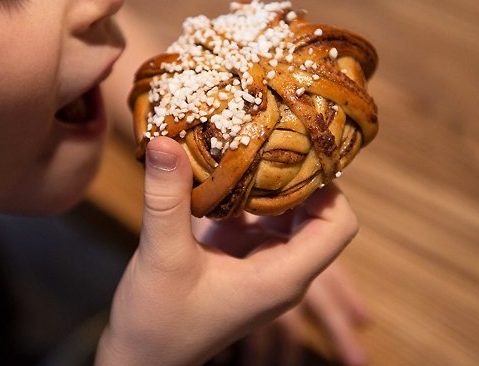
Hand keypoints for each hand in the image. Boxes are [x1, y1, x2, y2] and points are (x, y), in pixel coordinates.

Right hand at [96, 137, 358, 365]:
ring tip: (248, 143)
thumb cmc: (157, 320)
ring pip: (286, 212)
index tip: (298, 150)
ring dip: (270, 180)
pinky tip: (221, 170)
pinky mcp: (241, 258)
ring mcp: (262, 264)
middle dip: (298, 174)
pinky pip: (257, 217)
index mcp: (283, 276)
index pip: (339, 225)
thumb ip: (166, 199)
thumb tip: (164, 140)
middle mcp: (283, 269)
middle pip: (317, 213)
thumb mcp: (163, 256)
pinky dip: (245, 193)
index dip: (329, 186)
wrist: (139, 357)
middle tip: (271, 135)